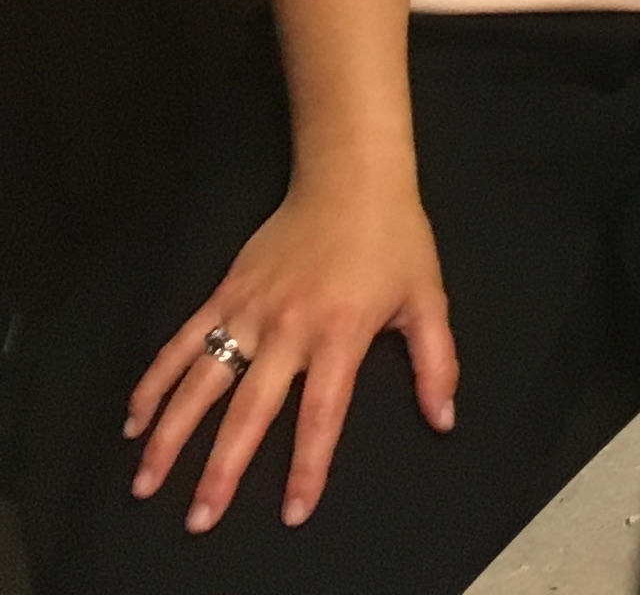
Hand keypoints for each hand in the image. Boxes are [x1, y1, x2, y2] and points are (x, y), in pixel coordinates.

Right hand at [124, 176, 454, 532]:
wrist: (350, 180)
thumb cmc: (395, 240)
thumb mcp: (427, 298)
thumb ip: (436, 362)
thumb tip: (444, 417)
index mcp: (340, 334)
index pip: (321, 415)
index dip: (307, 466)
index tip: (293, 512)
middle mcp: (287, 330)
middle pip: (248, 413)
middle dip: (222, 470)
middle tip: (200, 519)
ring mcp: (247, 312)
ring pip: (199, 384)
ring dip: (170, 437)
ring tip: (147, 484)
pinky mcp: (222, 296)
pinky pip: (181, 346)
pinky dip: (154, 383)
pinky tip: (134, 421)